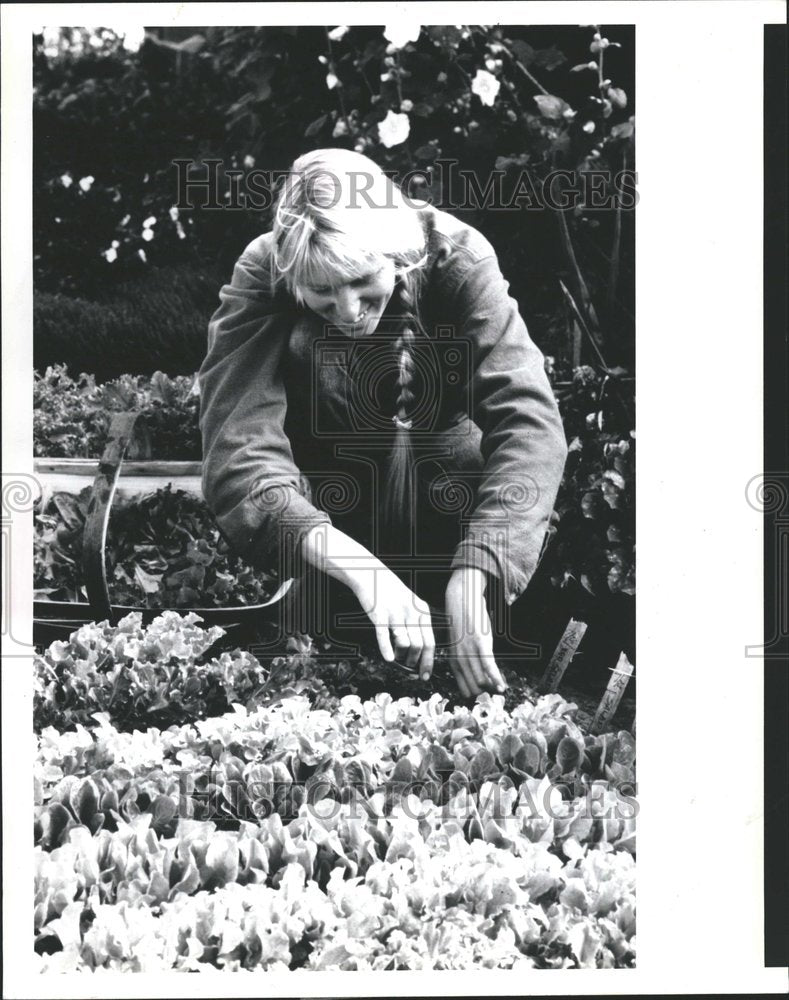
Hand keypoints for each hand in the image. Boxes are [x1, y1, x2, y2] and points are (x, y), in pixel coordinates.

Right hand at [351, 569, 435, 679]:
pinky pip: (384, 636)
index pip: (430, 642)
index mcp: (422, 611)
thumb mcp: (411, 605)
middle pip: (418, 646)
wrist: (372, 575)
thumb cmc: (392, 593)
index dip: (428, 662)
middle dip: (414, 662)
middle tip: (409, 670)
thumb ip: (417, 624)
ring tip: (397, 660)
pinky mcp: (379, 614)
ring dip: (401, 657)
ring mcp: (395, 613)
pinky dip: (387, 649)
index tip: (425, 675)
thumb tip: (419, 650)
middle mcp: (411, 612)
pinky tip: (388, 659)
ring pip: (404, 644)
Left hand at [444, 568, 506, 697]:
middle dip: (486, 695)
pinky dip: (496, 679)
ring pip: (481, 681)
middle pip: (473, 688)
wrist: (460, 600)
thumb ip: (465, 659)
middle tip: (497, 696)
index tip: (487, 698)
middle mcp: (460, 660)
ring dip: (492, 689)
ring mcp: (470, 653)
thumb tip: (477, 673)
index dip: (477, 696)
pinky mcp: (481, 644)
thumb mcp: (460, 644)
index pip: (465, 688)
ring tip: (501, 692)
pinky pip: (488, 667)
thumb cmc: (463, 623)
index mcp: (454, 661)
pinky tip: (502, 687)